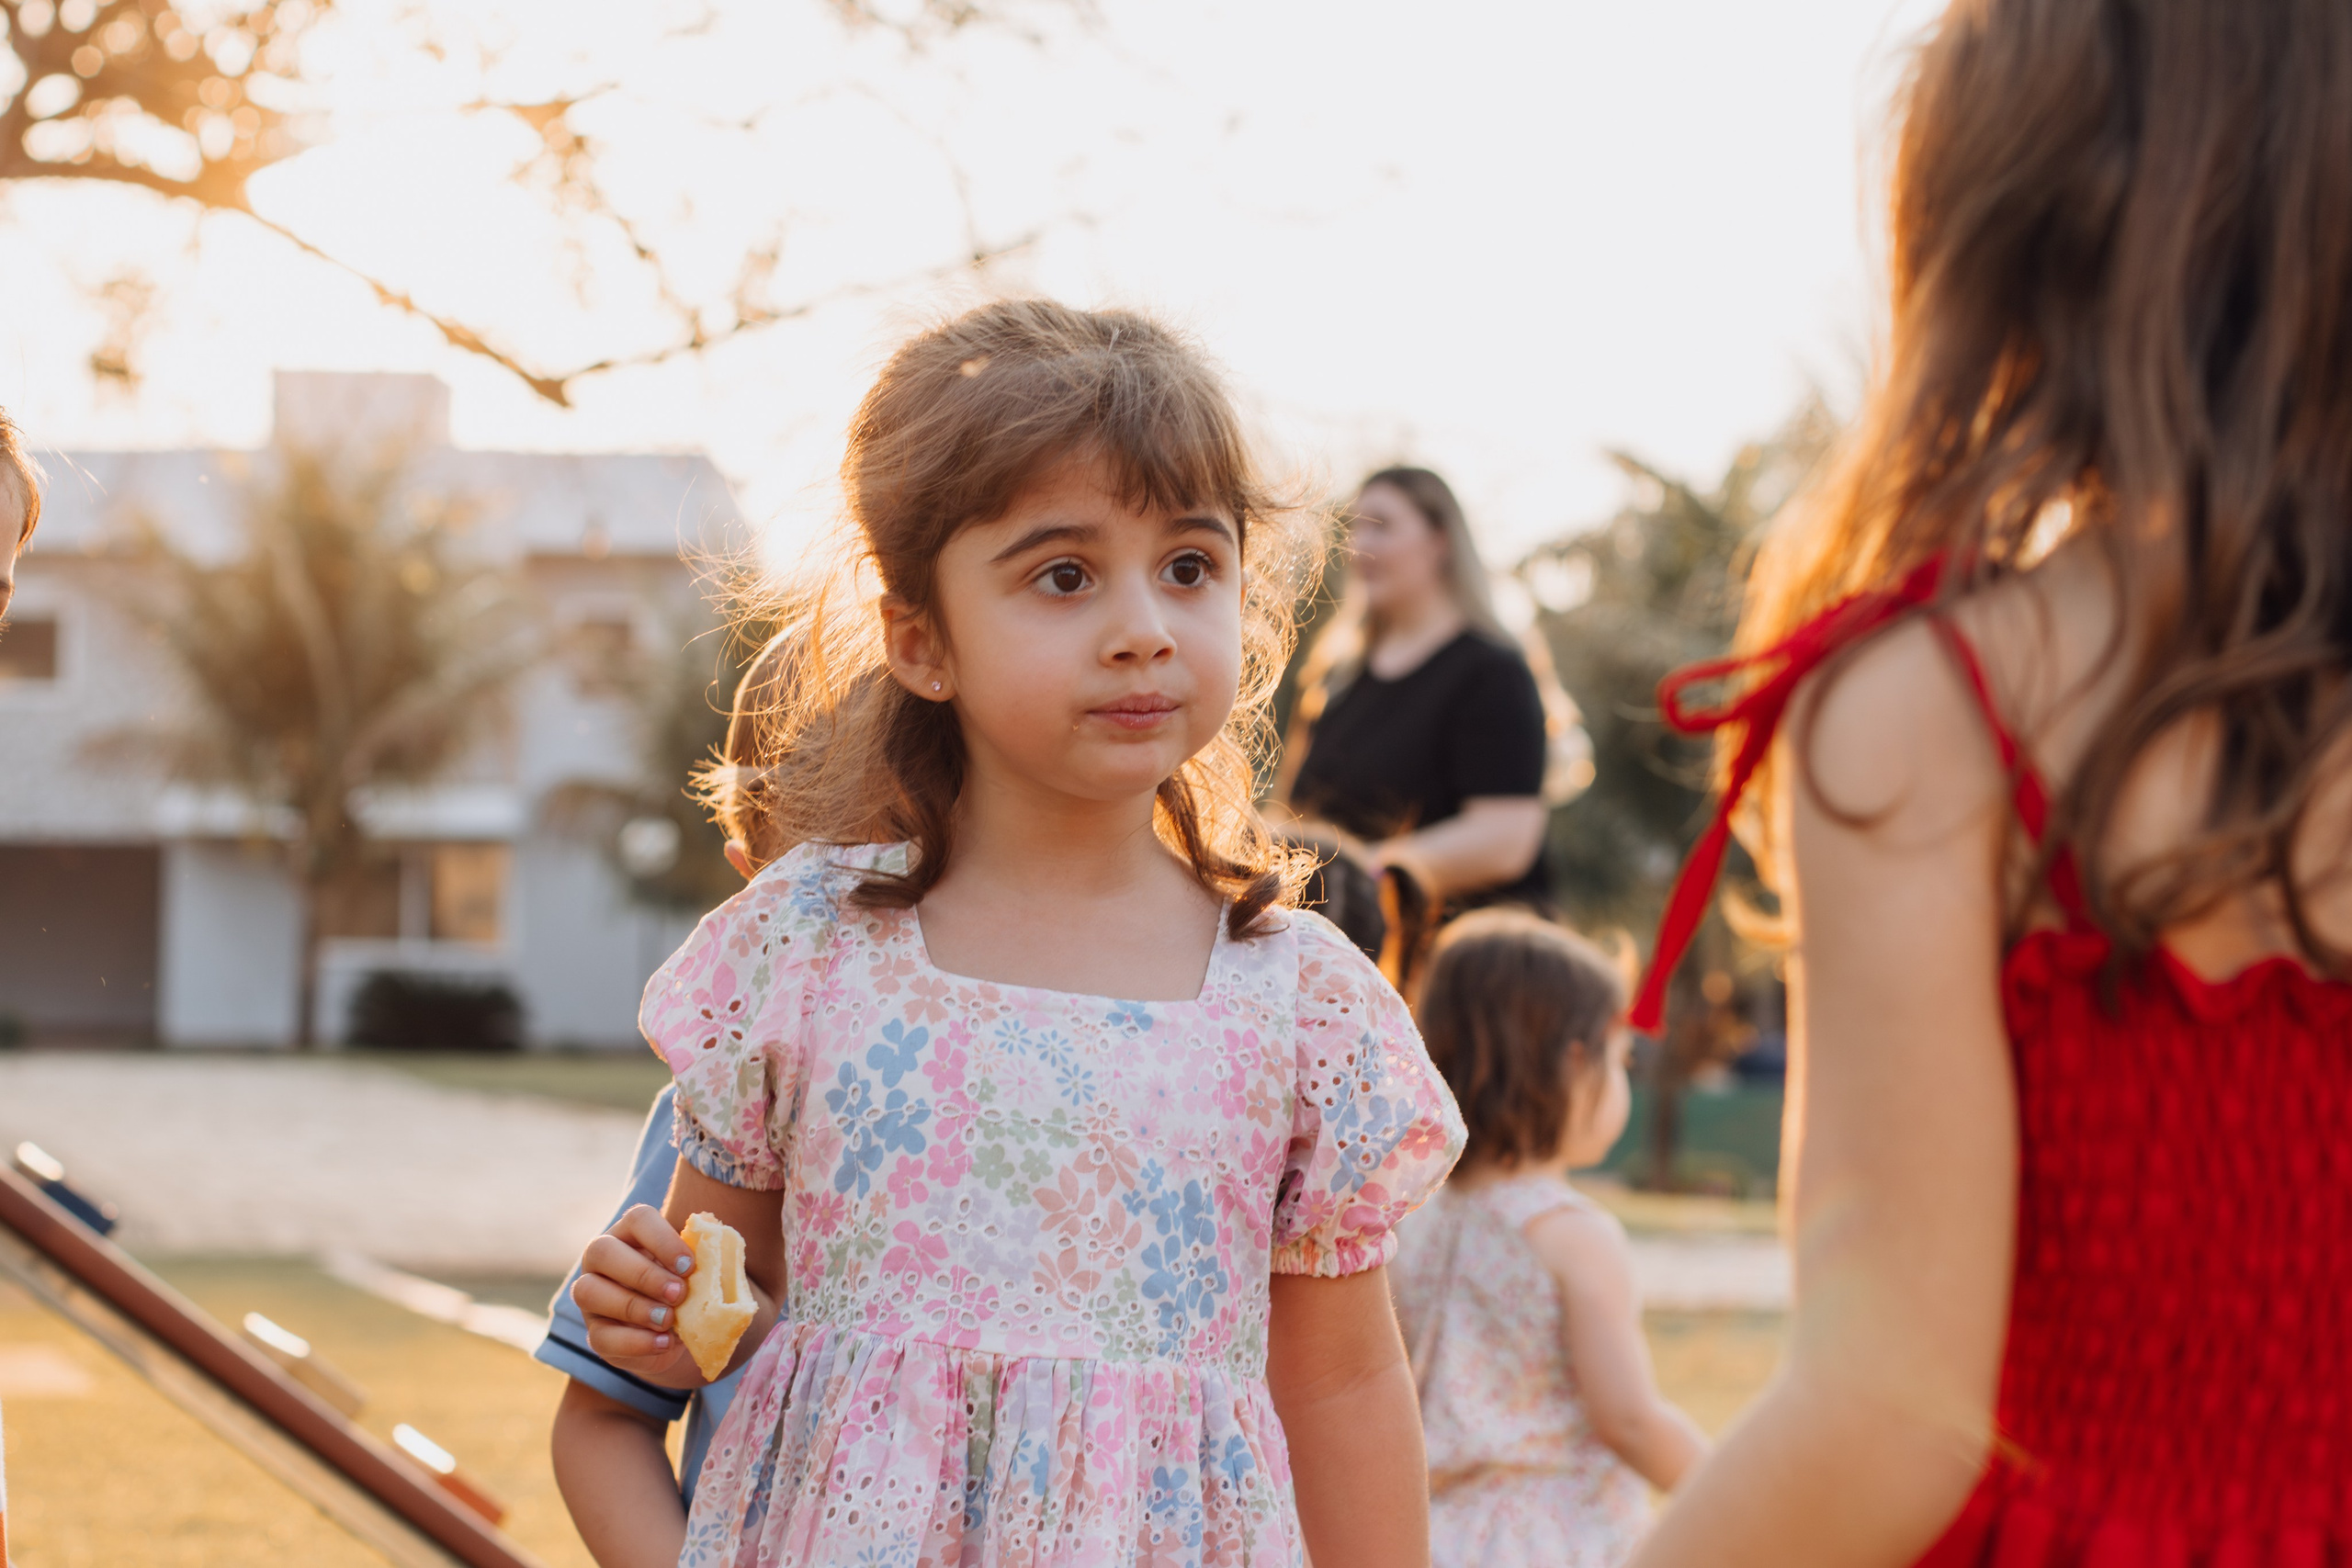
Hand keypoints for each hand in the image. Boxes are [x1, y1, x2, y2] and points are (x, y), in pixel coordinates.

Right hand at [571, 1204, 703, 1384]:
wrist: (678, 1333)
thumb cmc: (689, 1288)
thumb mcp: (698, 1272)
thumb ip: (705, 1260)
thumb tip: (717, 1254)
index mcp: (631, 1233)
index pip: (637, 1219)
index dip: (662, 1239)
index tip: (689, 1265)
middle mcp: (602, 1259)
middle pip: (602, 1251)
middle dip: (643, 1274)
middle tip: (678, 1293)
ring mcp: (591, 1296)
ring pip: (588, 1292)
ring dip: (633, 1307)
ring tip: (668, 1320)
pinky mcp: (596, 1333)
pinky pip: (602, 1337)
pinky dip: (635, 1342)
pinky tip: (663, 1342)